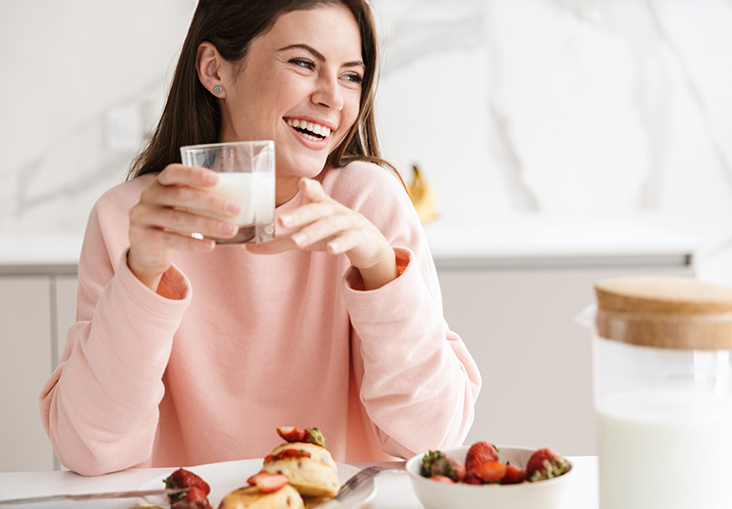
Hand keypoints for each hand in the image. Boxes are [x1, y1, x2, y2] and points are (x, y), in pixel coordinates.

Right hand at [127, 164, 241, 290]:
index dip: (194, 174)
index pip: (173, 172)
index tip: (217, 179)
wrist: (147, 250)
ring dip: (208, 225)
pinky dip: (192, 243)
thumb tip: (242, 201)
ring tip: (231, 230)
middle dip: (211, 203)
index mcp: (161, 183)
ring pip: (178, 219)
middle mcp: (149, 196)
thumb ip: (202, 198)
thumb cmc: (174, 221)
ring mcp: (142, 216)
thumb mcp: (183, 206)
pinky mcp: (140, 237)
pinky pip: (169, 239)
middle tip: (236, 210)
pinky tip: (210, 245)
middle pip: (181, 196)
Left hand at [246, 178, 398, 289]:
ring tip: (296, 242)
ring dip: (313, 232)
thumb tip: (247, 247)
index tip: (301, 183)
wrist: (367, 243)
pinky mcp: (360, 238)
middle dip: (299, 216)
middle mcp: (335, 211)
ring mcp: (349, 223)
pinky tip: (330, 250)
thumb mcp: (307, 234)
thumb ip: (279, 241)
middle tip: (280, 222)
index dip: (308, 188)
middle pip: (316, 211)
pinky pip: (350, 240)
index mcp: (321, 205)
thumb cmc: (331, 234)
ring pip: (330, 226)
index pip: (314, 193)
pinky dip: (340, 244)